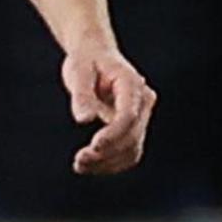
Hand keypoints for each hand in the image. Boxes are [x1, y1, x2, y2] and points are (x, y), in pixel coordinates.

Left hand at [62, 38, 154, 175]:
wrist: (95, 56)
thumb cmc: (85, 61)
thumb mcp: (78, 72)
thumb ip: (81, 95)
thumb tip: (83, 120)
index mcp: (131, 84)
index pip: (129, 116)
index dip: (113, 134)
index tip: (93, 147)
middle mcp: (142, 102)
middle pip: (133, 136)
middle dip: (108, 152)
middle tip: (79, 160)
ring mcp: (141, 116)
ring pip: (132, 149)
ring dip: (108, 163)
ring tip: (80, 166)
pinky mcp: (134, 128)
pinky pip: (128, 152)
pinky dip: (110, 163)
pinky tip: (88, 166)